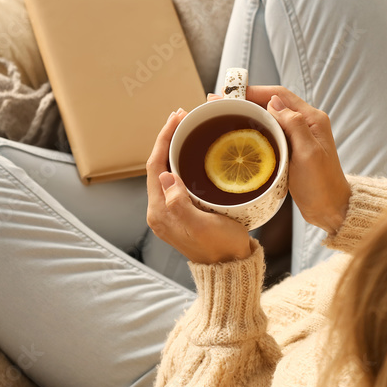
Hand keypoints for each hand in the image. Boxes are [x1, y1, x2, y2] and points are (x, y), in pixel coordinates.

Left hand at [146, 108, 253, 263]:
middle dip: (167, 139)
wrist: (231, 268)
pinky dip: (182, 162)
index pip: (155, 166)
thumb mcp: (203, 226)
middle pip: (158, 166)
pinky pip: (176, 181)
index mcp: (160, 212)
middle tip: (183, 117)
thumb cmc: (222, 248)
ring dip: (174, 149)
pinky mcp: (181, 212)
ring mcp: (170, 212)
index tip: (176, 118)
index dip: (163, 139)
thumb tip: (166, 177)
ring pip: (166, 172)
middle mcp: (160, 211)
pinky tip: (194, 155)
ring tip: (187, 130)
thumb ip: (180, 203)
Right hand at [237, 85, 350, 234]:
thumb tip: (273, 102)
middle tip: (218, 103)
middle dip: (245, 101)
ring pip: (269, 117)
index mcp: (313, 118)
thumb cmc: (322, 184)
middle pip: (272, 103)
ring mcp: (298, 136)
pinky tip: (238, 133)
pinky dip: (253, 129)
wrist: (329, 208)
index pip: (280, 95)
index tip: (231, 93)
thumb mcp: (308, 153)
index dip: (254, 91)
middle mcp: (306, 123)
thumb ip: (294, 124)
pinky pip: (270, 132)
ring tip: (223, 114)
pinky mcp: (291, 149)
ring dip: (247, 114)